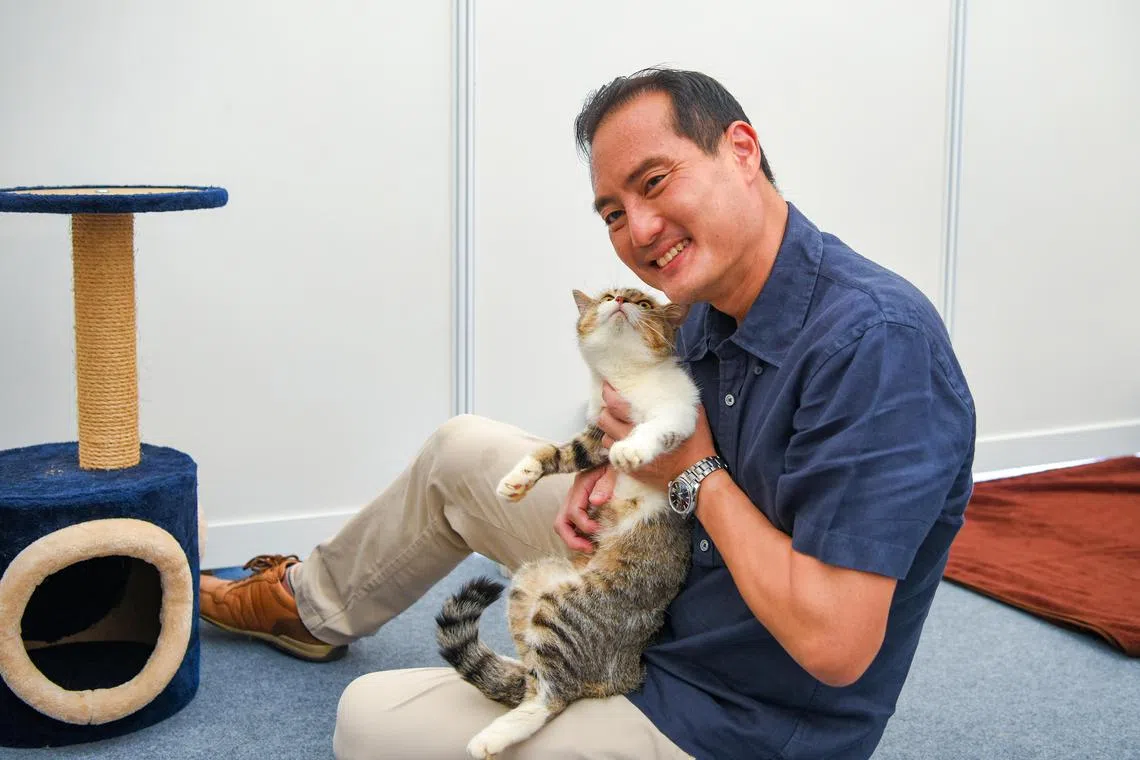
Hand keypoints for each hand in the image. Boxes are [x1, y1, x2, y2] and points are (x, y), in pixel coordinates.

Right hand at [554, 465, 616, 552]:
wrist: (615, 458)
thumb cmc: (616, 465)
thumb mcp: (613, 471)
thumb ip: (605, 485)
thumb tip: (595, 501)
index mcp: (580, 485)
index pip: (573, 511)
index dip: (584, 524)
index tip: (598, 529)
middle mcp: (573, 495)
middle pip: (560, 523)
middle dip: (571, 539)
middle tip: (589, 548)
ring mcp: (574, 502)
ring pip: (563, 526)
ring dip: (574, 540)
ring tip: (590, 548)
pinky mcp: (580, 506)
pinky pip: (572, 525)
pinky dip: (578, 535)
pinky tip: (592, 540)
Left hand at [595, 383, 716, 491]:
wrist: (695, 475)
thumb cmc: (696, 444)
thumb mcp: (694, 416)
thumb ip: (682, 399)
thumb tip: (674, 383)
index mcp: (647, 423)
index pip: (617, 406)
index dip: (609, 394)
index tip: (608, 387)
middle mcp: (634, 439)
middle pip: (605, 420)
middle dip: (606, 410)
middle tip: (611, 405)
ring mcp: (630, 455)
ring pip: (605, 437)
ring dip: (609, 429)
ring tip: (617, 423)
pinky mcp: (630, 468)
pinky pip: (612, 454)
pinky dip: (614, 445)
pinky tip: (623, 440)